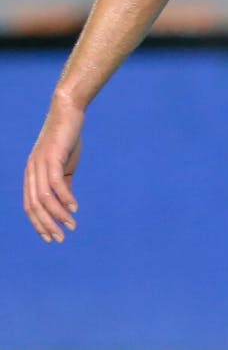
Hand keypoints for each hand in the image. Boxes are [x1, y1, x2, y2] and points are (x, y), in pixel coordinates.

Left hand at [23, 98, 83, 242]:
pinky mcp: (52, 157)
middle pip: (34, 206)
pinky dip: (65, 198)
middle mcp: (31, 171)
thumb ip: (63, 184)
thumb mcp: (65, 164)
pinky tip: (75, 208)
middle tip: (60, 239)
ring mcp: (40, 164)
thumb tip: (67, 205)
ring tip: (71, 226)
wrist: (68, 112)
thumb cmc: (67, 138)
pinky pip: (57, 183)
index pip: (30, 206)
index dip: (38, 223)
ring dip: (58, 215)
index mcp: (32, 175)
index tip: (51, 237)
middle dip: (46, 225)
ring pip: (44, 198)